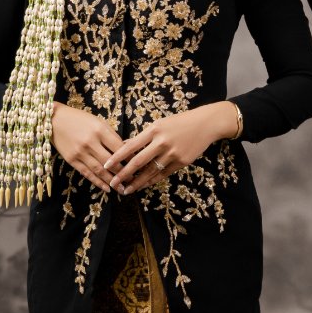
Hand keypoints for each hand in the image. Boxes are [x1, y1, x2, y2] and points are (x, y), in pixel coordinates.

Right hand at [50, 103, 125, 193]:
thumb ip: (111, 135)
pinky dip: (98, 182)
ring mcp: (80, 152)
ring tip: (122, 188)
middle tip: (133, 179)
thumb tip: (126, 150)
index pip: (119, 147)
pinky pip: (87, 174)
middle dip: (123, 172)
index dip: (130, 157)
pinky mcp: (71, 160)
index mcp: (100, 130)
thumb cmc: (79, 119)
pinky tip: (107, 188)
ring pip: (100, 170)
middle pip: (111, 162)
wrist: (54, 120)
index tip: (138, 164)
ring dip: (112, 181)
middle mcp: (90, 142)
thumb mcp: (98, 121)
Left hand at [105, 103, 240, 194]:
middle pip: (138, 161)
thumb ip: (143, 136)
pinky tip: (143, 185)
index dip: (117, 157)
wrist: (205, 124)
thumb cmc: (179, 122)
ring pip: (150, 171)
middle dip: (123, 174)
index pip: (130, 146)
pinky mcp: (181, 162)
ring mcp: (172, 153)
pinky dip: (152, 181)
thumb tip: (125, 145)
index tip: (106, 165)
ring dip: (137, 182)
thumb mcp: (159, 124)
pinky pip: (163, 174)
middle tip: (113, 183)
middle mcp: (161, 142)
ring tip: (127, 190)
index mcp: (154, 130)